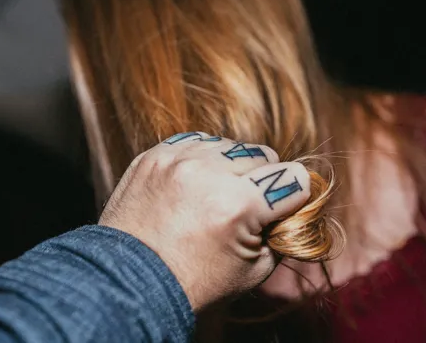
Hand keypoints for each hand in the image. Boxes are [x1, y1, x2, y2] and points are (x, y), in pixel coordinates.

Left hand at [98, 132, 310, 310]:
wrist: (131, 282)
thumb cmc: (195, 283)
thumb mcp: (255, 270)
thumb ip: (283, 231)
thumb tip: (292, 205)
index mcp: (237, 205)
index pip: (294, 178)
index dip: (294, 196)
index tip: (283, 208)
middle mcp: (207, 173)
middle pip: (264, 155)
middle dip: (261, 181)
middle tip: (243, 207)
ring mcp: (177, 159)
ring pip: (231, 145)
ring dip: (231, 168)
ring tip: (214, 197)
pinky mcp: (155, 154)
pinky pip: (197, 142)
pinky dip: (203, 161)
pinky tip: (195, 185)